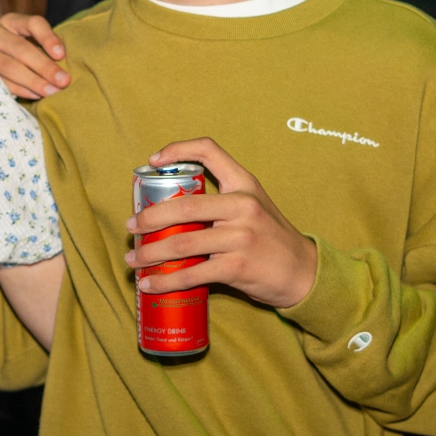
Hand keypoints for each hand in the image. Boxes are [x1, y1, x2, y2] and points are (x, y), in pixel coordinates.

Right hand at [0, 14, 69, 100]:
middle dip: (46, 67)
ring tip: (51, 92)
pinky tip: (31, 96)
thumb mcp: (7, 45)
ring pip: (10, 66)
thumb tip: (61, 66)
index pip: (32, 22)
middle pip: (22, 48)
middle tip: (64, 82)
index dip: (49, 38)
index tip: (61, 55)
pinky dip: (17, 90)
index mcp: (4, 22)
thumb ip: (30, 50)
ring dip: (34, 81)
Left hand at [126, 139, 318, 309]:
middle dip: (149, 218)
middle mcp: (243, 206)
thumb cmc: (271, 238)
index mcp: (244, 184)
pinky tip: (150, 285)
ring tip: (133, 259)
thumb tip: (169, 209)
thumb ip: (221, 201)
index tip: (153, 161)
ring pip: (181, 243)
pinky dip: (165, 281)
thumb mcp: (254, 206)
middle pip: (183, 207)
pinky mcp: (237, 267)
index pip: (209, 151)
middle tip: (131, 227)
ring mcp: (240, 237)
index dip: (178, 150)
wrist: (305, 272)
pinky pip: (191, 274)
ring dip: (150, 253)